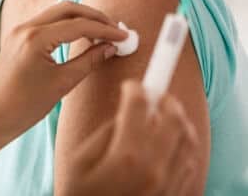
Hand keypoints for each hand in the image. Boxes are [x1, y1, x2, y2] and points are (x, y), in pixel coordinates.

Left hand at [0, 1, 126, 172]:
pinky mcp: (19, 34)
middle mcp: (26, 26)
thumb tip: (110, 47)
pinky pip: (47, 20)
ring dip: (81, 18)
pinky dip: (67, 23)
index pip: (79, 25)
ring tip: (102, 32)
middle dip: (94, 16)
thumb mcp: (62, 83)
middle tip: (115, 29)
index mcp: (36, 38)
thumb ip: (88, 61)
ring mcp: (20, 28)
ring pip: (57, 12)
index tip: (124, 36)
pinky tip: (81, 35)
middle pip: (68, 8)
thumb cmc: (26, 105)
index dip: (105, 30)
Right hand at [65, 80, 198, 195]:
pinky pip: (191, 164)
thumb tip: (126, 112)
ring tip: (161, 117)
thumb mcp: (80, 160)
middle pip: (173, 117)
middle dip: (164, 99)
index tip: (131, 86)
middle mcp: (155, 169)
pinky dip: (182, 147)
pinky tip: (166, 145)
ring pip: (187, 138)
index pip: (139, 104)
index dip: (135, 88)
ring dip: (177, 121)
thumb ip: (106, 132)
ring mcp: (170, 186)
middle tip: (154, 95)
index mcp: (127, 156)